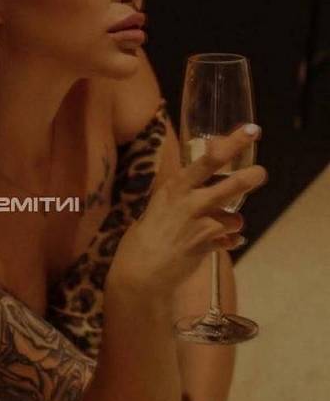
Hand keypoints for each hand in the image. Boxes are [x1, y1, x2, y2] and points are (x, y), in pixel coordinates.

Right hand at [108, 124, 266, 293]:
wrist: (140, 270)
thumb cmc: (145, 234)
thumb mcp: (161, 204)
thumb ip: (184, 192)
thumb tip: (207, 178)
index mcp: (176, 187)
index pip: (208, 159)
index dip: (233, 143)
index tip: (251, 130)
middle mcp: (189, 203)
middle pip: (232, 185)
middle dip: (251, 177)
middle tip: (260, 173)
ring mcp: (199, 226)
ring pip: (235, 218)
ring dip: (234, 222)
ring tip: (223, 226)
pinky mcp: (206, 247)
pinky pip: (230, 240)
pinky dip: (230, 241)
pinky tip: (225, 242)